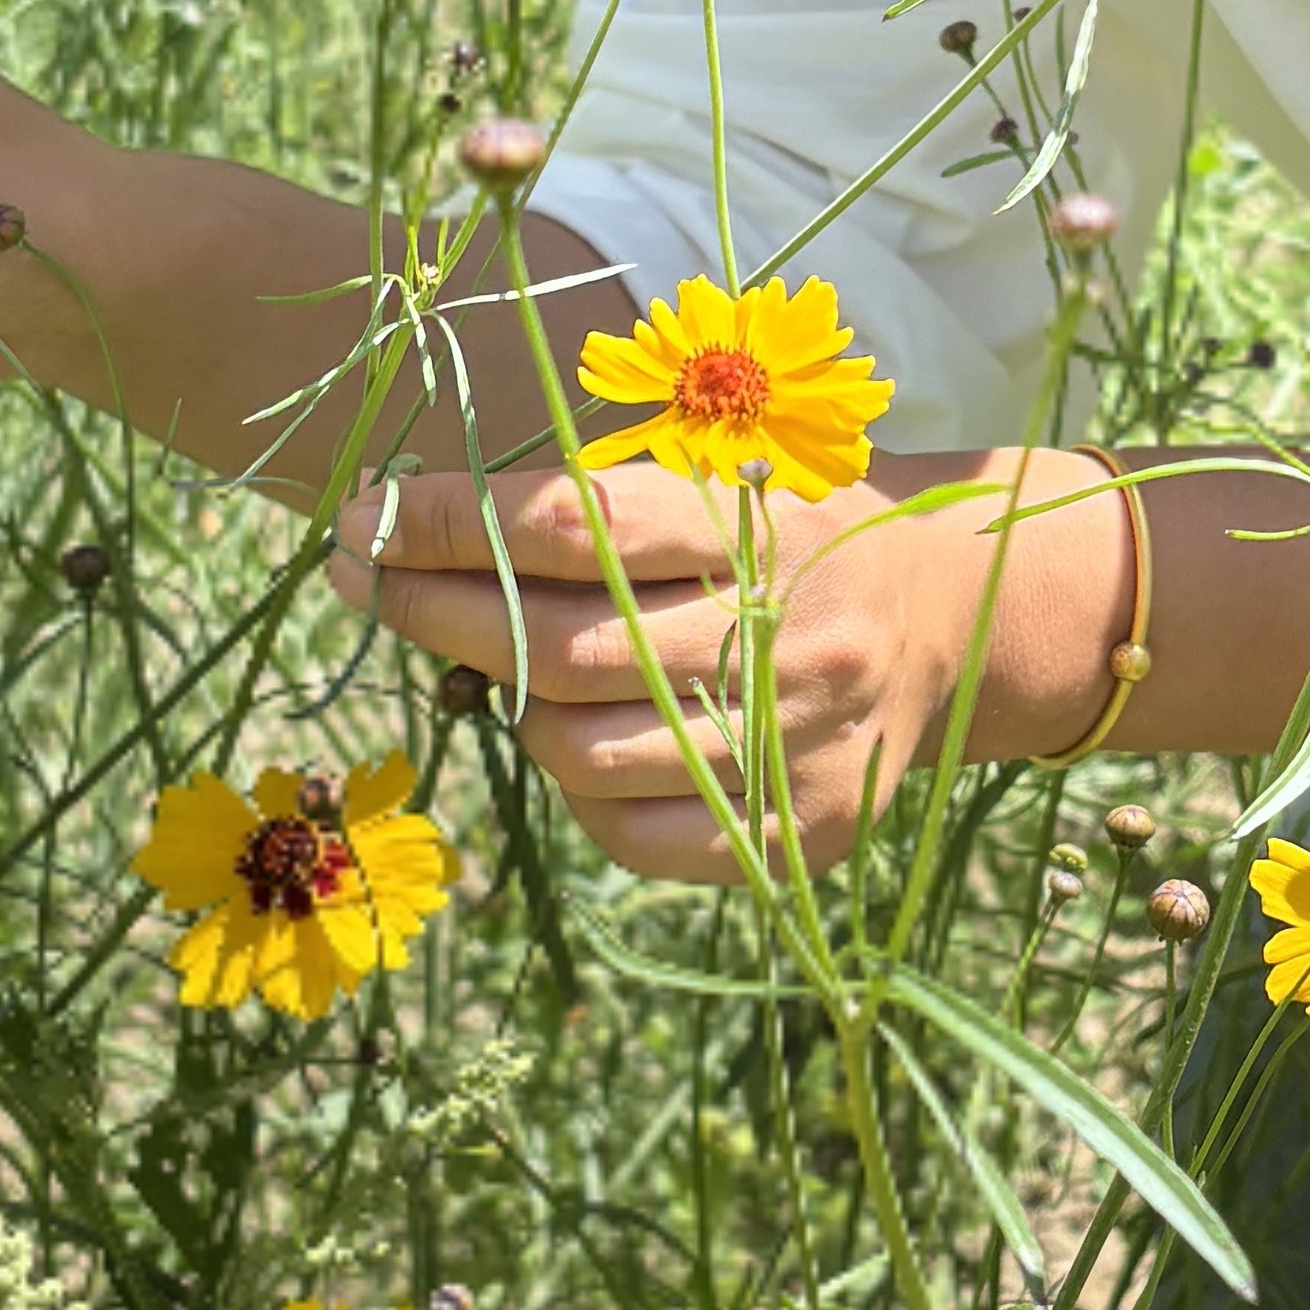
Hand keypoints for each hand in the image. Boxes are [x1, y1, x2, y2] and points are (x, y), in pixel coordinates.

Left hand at [330, 451, 1122, 880]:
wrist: (947, 615)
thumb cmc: (791, 529)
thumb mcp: (721, 475)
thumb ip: (595, 503)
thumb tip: (410, 531)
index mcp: (760, 523)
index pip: (573, 524)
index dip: (449, 523)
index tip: (361, 517)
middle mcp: (787, 633)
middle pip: (560, 646)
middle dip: (435, 611)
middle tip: (362, 580)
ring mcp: (798, 742)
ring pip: (581, 750)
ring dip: (507, 706)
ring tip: (493, 662)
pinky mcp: (804, 830)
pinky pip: (636, 835)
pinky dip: (582, 792)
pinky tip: (580, 740)